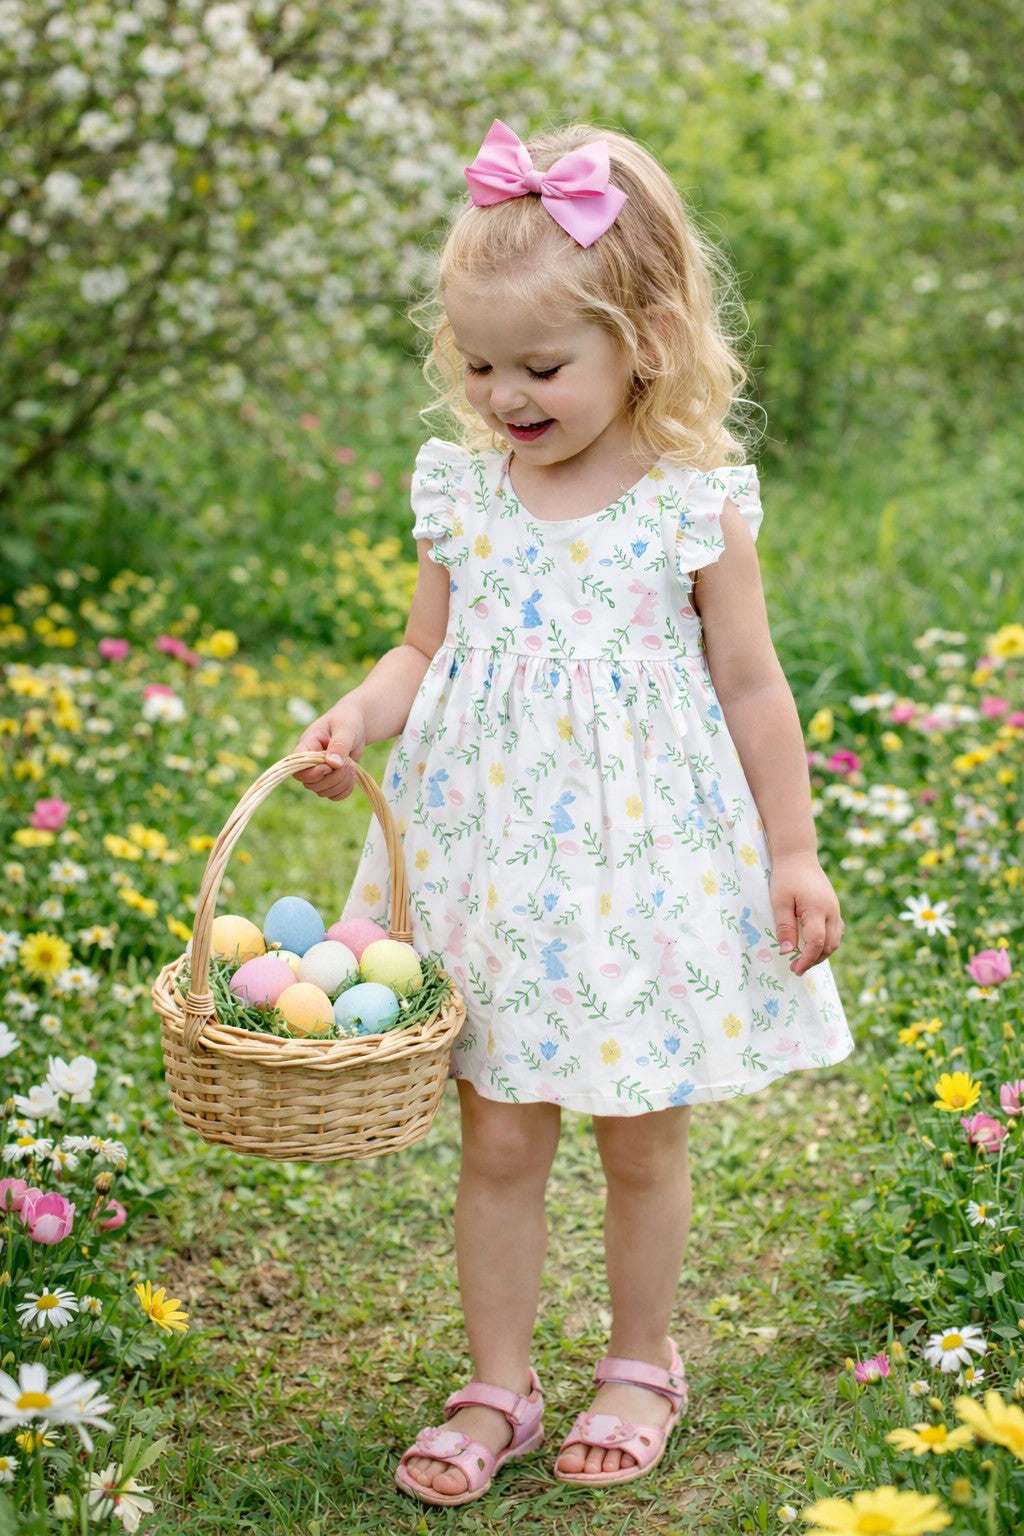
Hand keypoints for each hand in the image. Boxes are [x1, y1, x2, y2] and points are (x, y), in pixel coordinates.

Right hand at [291, 699, 366, 799]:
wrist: (357, 724)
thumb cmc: (347, 721)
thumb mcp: (345, 729)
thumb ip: (339, 745)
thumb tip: (333, 763)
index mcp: (306, 746)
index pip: (296, 767)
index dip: (312, 772)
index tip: (330, 765)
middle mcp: (309, 761)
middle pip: (310, 784)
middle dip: (332, 778)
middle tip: (348, 764)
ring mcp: (319, 772)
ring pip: (322, 791)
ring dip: (341, 784)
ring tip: (351, 766)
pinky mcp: (330, 779)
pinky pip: (333, 795)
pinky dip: (344, 790)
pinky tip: (352, 777)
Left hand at [769, 853, 843, 975]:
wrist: (798, 856)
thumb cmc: (785, 877)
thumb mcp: (779, 902)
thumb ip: (784, 927)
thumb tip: (787, 952)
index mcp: (817, 909)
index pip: (816, 943)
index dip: (806, 959)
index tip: (794, 969)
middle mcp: (831, 911)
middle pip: (830, 945)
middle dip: (815, 960)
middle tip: (796, 968)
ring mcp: (835, 909)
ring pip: (836, 940)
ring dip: (823, 953)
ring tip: (804, 960)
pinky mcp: (834, 907)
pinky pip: (837, 931)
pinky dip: (828, 942)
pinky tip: (815, 945)